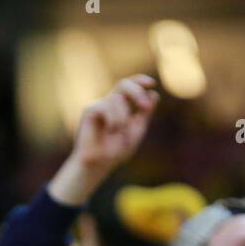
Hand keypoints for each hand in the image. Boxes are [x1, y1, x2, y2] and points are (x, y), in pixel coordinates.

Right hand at [48, 75, 158, 205]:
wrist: (98, 164)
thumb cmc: (116, 151)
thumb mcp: (136, 130)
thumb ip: (144, 114)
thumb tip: (154, 93)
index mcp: (122, 107)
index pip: (131, 86)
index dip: (140, 81)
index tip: (152, 84)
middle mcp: (109, 103)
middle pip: (124, 84)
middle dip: (137, 92)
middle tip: (146, 107)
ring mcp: (99, 106)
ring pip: (117, 98)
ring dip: (124, 117)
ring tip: (121, 134)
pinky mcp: (89, 110)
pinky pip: (105, 106)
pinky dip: (112, 119)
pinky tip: (110, 131)